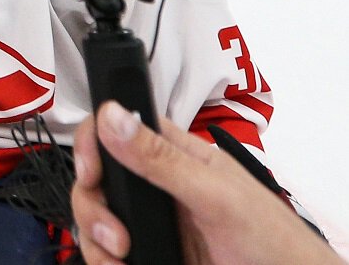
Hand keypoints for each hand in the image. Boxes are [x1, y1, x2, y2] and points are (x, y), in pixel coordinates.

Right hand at [73, 104, 335, 264]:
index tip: (89, 172)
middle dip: (92, 207)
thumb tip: (114, 114)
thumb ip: (163, 159)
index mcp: (176, 155)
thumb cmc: (274, 241)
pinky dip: (103, 260)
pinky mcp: (150, 252)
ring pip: (96, 218)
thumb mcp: (217, 196)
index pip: (116, 129)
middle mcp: (157, 186)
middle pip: (98, 179)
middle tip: (113, 236)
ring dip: (95, 240)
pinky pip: (107, 252)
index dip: (93, 144)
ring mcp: (152, 222)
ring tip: (118, 259)